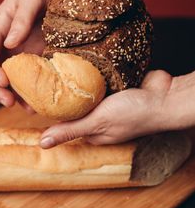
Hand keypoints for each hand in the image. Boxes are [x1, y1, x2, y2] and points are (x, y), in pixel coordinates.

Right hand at [0, 0, 62, 107]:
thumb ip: (20, 21)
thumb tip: (9, 45)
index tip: (2, 81)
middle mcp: (7, 41)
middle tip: (10, 103)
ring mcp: (22, 48)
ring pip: (12, 76)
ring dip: (16, 93)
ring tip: (28, 108)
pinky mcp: (37, 53)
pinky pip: (32, 74)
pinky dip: (33, 88)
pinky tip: (41, 99)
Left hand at [40, 70, 172, 147]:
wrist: (165, 95)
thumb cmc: (134, 114)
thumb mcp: (98, 122)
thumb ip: (71, 130)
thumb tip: (42, 144)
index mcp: (94, 132)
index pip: (68, 122)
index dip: (56, 110)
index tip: (42, 94)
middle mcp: (101, 118)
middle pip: (78, 105)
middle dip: (68, 92)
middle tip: (52, 75)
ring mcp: (110, 102)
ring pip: (89, 91)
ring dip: (82, 81)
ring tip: (65, 66)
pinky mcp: (118, 86)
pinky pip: (102, 79)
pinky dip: (96, 73)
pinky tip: (86, 63)